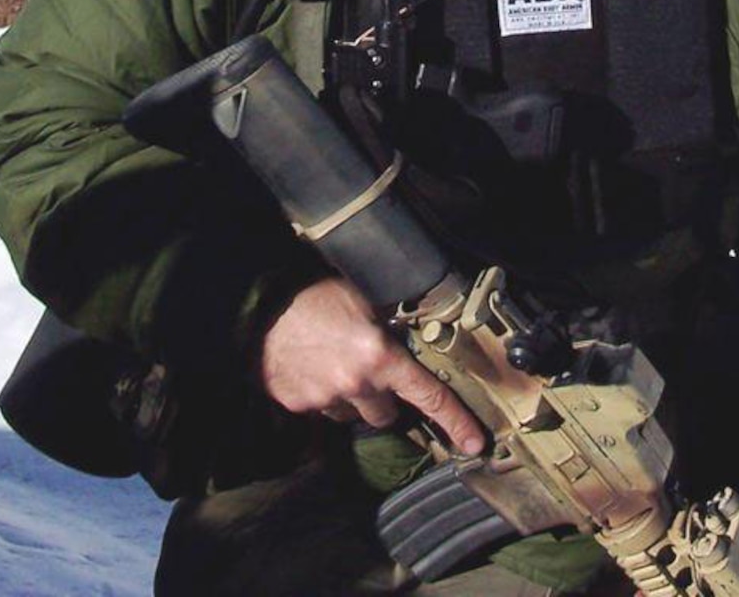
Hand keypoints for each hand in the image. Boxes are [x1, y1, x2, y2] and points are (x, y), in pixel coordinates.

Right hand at [259, 277, 485, 455]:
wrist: (264, 305)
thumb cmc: (315, 297)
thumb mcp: (365, 305)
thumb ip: (389, 332)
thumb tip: (407, 344)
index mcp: (380, 357)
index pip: (429, 396)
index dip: (456, 421)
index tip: (474, 442)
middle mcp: (356, 384)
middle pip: (386, 416)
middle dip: (383, 400)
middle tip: (371, 374)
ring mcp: (326, 400)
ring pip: (352, 415)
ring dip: (351, 399)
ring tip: (335, 365)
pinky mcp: (299, 406)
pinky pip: (321, 410)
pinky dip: (322, 395)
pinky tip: (313, 369)